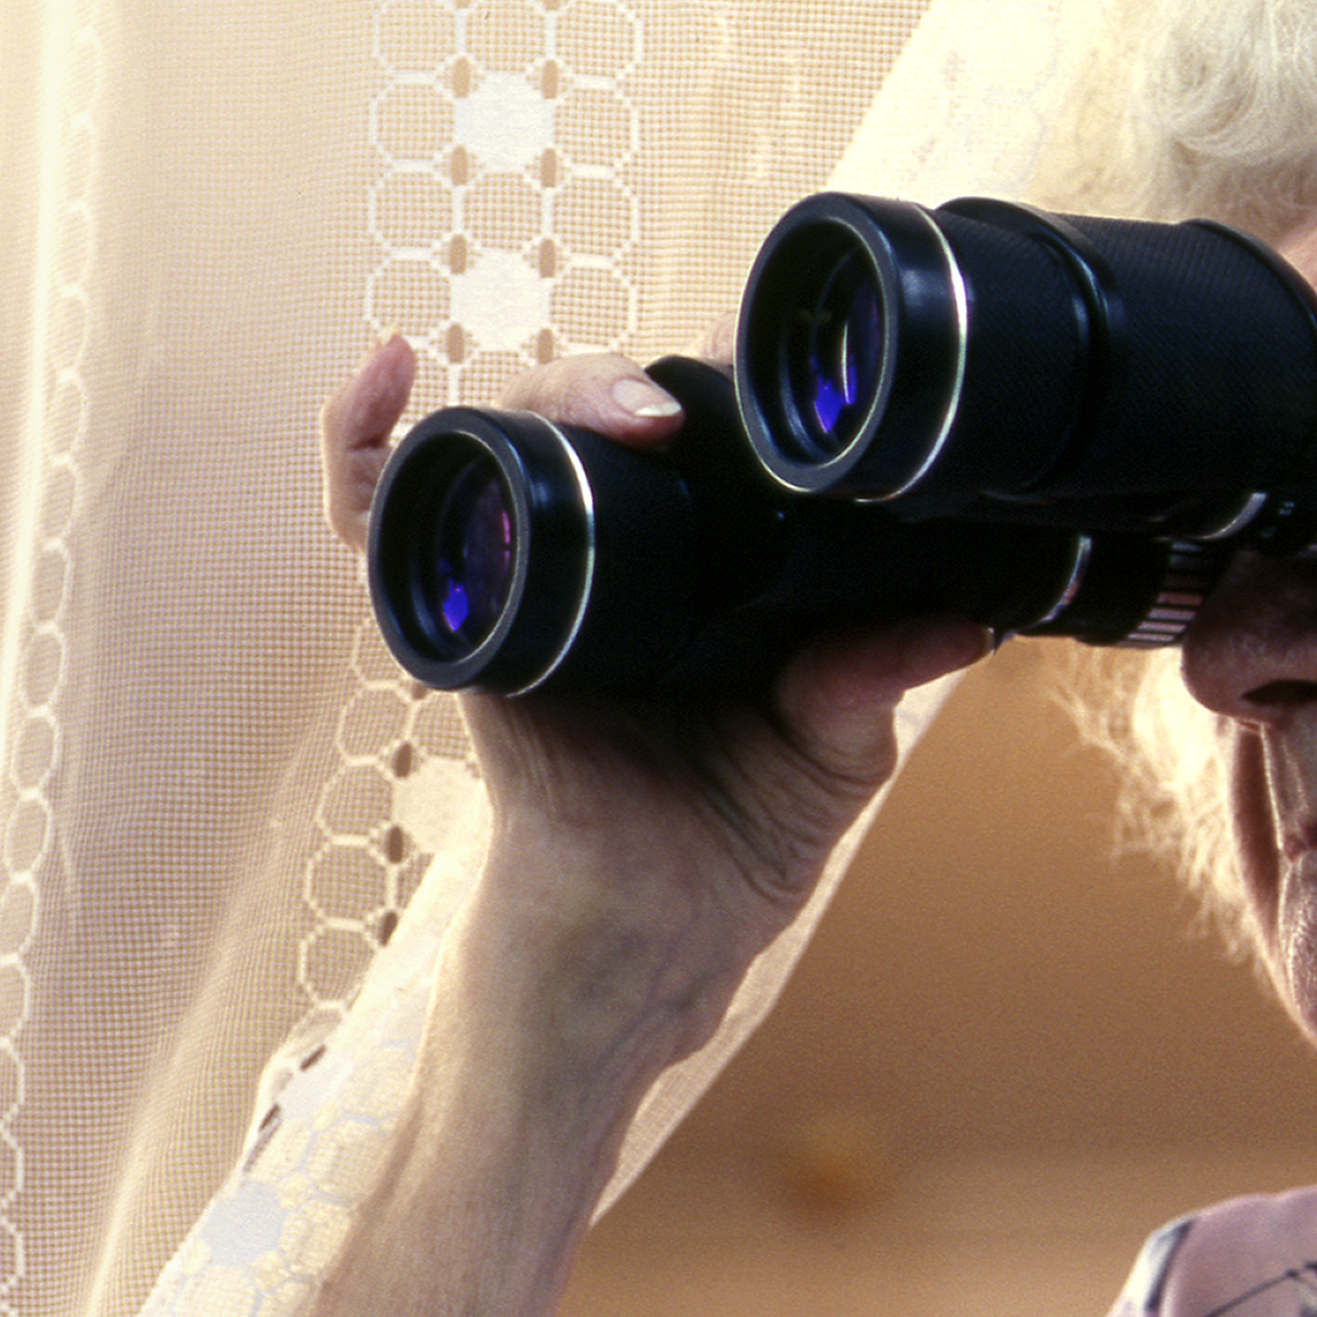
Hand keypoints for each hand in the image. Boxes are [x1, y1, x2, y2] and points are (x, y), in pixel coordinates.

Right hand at [315, 340, 989, 1082]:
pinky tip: (388, 373)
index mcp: (710, 555)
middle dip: (635, 380)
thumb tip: (958, 626)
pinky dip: (358, 439)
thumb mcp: (836, 756)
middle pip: (597, 408)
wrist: (653, 946)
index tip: (773, 370)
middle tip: (693, 412)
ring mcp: (529, 581)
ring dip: (550, 394)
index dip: (726, 377)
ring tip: (621, 416)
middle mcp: (614, 548)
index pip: (703, 426)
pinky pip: (379, 521)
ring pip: (507, 434)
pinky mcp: (462, 630)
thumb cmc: (737, 843)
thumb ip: (875, 682)